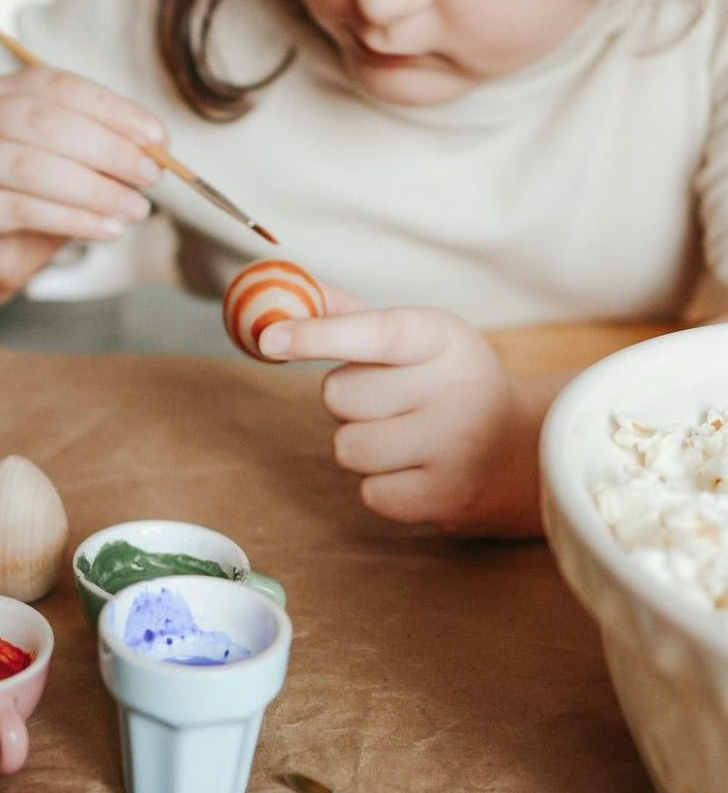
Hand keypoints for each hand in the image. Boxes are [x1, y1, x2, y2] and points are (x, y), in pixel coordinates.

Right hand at [0, 65, 165, 295]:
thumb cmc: (33, 196)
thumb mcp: (75, 165)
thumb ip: (107, 150)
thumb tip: (157, 149)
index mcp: (8, 90)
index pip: (65, 87)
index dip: (115, 110)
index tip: (159, 137)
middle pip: (48, 124)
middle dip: (110, 150)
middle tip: (152, 175)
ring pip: (34, 168)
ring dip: (96, 190)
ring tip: (136, 209)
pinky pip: (23, 210)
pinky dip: (74, 221)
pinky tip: (109, 229)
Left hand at [258, 288, 543, 536]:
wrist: (522, 448)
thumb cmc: (444, 380)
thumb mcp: (413, 336)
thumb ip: (346, 316)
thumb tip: (281, 295)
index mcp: (444, 336)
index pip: (373, 332)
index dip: (317, 335)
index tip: (269, 338)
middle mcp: (456, 387)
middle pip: (340, 395)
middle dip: (348, 399)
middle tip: (391, 400)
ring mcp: (455, 446)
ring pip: (347, 447)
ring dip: (361, 443)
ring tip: (403, 435)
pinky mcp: (447, 497)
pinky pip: (369, 492)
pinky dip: (381, 484)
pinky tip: (416, 469)